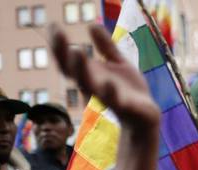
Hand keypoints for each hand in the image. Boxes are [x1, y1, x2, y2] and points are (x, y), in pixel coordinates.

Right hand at [49, 24, 160, 169]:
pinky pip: (116, 101)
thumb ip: (106, 47)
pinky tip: (109, 82)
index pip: (69, 61)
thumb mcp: (118, 64)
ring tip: (77, 51)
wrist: (145, 116)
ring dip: (82, 70)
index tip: (52, 25)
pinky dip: (111, 93)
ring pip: (91, 85)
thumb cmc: (128, 90)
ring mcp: (108, 98)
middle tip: (58, 34)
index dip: (59, 45)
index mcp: (91, 76)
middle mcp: (94, 87)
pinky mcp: (125, 107)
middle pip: (74, 71)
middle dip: (64, 54)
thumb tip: (91, 24)